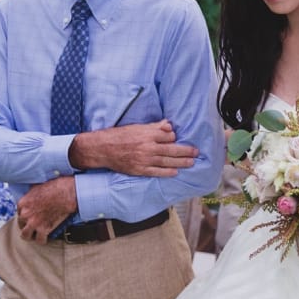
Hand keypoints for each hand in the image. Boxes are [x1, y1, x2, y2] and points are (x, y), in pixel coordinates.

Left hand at [16, 176, 77, 241]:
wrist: (66, 194)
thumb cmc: (55, 187)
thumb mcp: (37, 186)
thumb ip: (31, 194)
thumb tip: (32, 194)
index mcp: (22, 203)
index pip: (19, 213)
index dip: (26, 215)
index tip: (31, 216)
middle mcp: (25, 214)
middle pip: (21, 224)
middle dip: (27, 225)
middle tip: (34, 225)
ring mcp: (34, 223)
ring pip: (25, 236)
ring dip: (30, 236)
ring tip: (35, 235)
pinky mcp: (44, 229)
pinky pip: (40, 240)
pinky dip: (43, 240)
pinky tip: (45, 238)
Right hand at [72, 120, 197, 176]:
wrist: (103, 148)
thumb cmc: (120, 135)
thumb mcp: (137, 127)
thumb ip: (154, 127)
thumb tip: (169, 125)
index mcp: (148, 134)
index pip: (169, 136)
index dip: (174, 137)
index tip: (178, 139)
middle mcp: (148, 147)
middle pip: (172, 149)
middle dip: (186, 151)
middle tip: (196, 152)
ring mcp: (144, 160)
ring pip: (167, 162)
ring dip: (181, 162)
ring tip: (191, 162)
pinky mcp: (139, 170)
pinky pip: (157, 172)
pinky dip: (167, 173)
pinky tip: (176, 172)